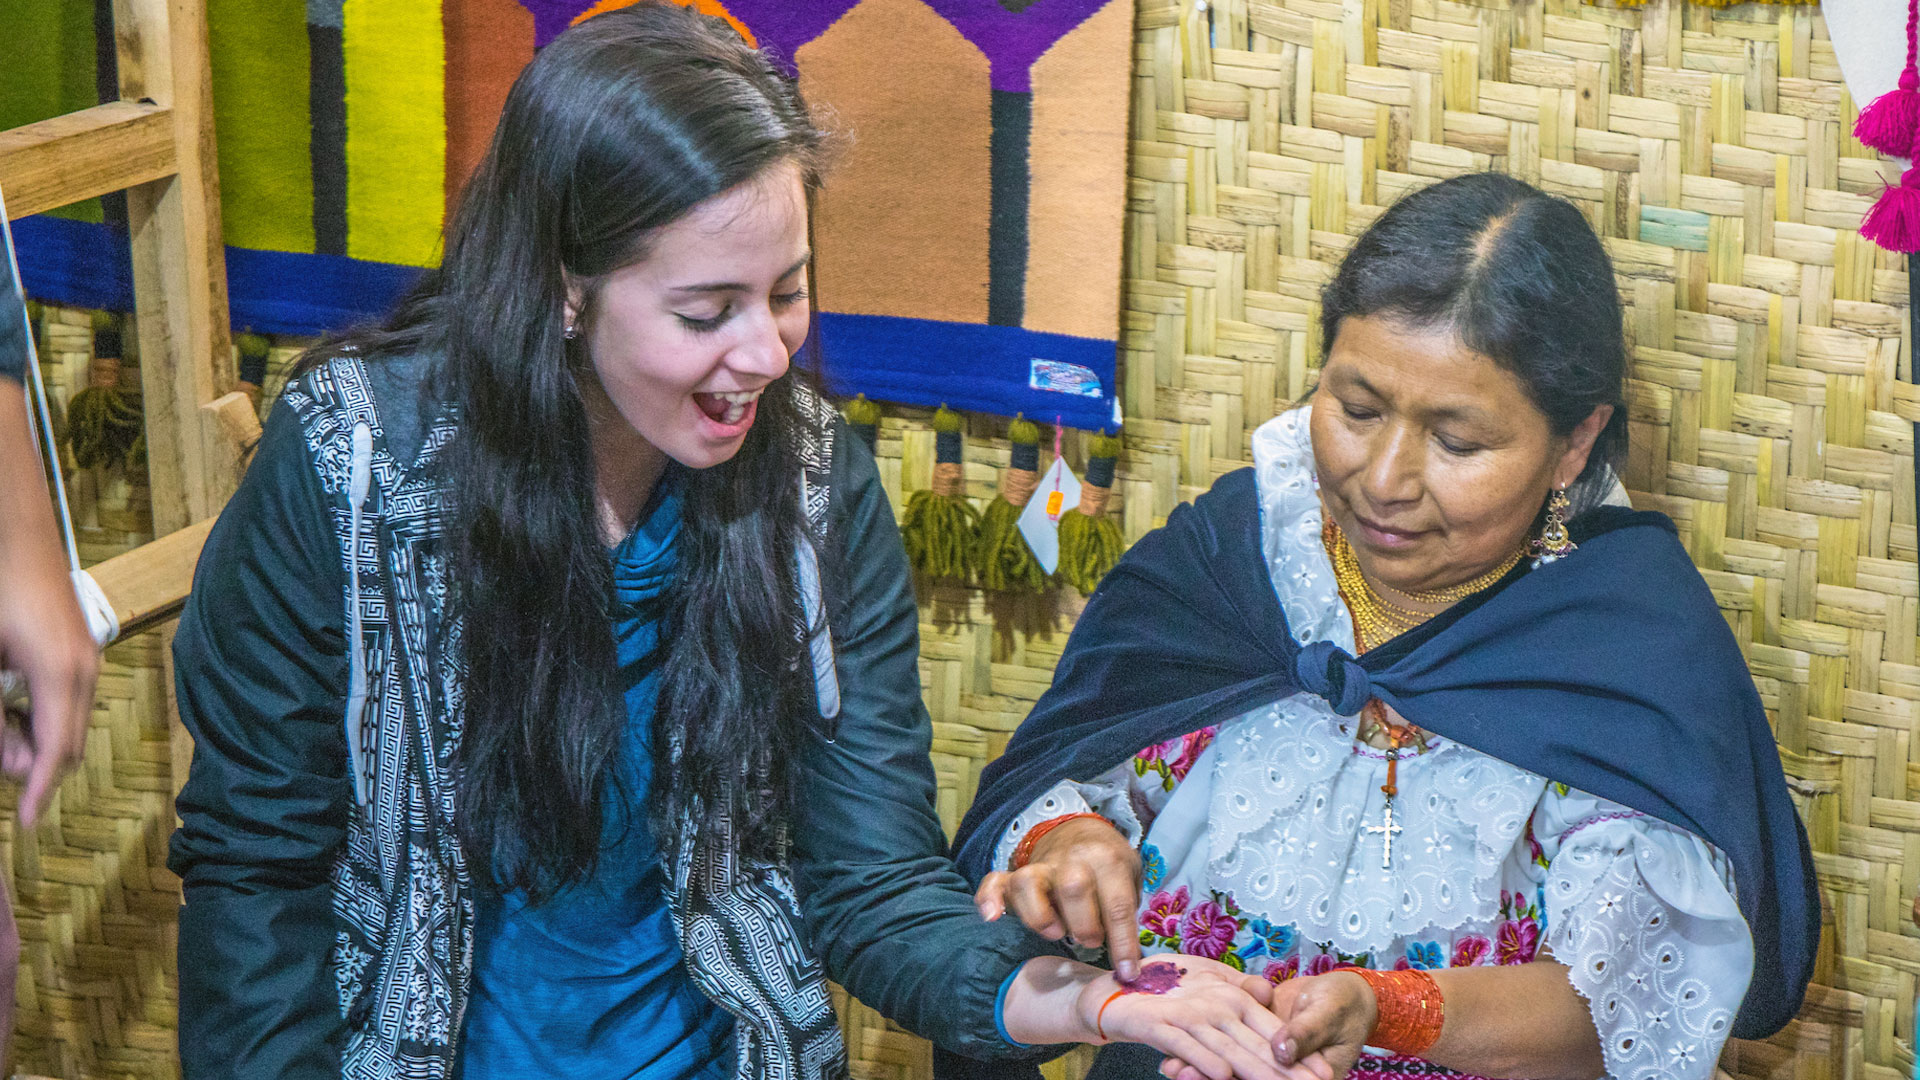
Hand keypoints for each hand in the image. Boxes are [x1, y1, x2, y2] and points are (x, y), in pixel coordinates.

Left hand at [0, 564, 95, 827]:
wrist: (19, 541)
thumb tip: (11, 762)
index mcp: (60, 674)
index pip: (57, 750)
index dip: (40, 790)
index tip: (26, 823)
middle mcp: (84, 671)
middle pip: (71, 744)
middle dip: (39, 767)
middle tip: (2, 764)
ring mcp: (89, 660)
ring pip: (72, 725)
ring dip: (42, 742)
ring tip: (5, 727)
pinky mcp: (83, 651)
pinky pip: (72, 703)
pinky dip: (48, 719)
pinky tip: (16, 705)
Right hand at [975, 815, 1145, 979]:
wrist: (1080, 832)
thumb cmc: (1110, 867)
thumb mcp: (1130, 878)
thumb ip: (1126, 912)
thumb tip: (1129, 964)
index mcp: (1105, 859)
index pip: (1117, 904)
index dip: (1123, 943)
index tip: (1127, 974)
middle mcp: (1071, 860)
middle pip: (1073, 887)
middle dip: (1084, 924)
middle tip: (1091, 941)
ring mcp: (1040, 867)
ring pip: (1028, 883)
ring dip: (1040, 916)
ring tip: (1055, 934)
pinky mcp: (1015, 875)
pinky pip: (994, 882)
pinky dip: (989, 899)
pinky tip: (991, 918)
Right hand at [1073, 956, 1300, 1079]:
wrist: (1115, 993)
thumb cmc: (1166, 989)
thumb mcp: (1209, 983)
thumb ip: (1241, 990)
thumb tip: (1269, 992)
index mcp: (1233, 997)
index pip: (1273, 1032)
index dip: (1298, 1056)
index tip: (1323, 1076)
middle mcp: (1216, 1004)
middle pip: (1258, 1045)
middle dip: (1288, 1071)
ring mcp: (1188, 1015)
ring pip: (1229, 1049)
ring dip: (1256, 1071)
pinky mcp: (1160, 1025)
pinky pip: (1187, 1046)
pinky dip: (1205, 1061)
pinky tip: (1223, 1075)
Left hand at [1159, 971, 1370, 1079]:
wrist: (1341, 995)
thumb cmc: (1344, 1006)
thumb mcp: (1327, 1016)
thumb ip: (1304, 1033)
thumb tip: (1281, 1051)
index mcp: (1305, 1078)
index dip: (1244, 1079)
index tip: (1220, 1077)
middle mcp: (1279, 1073)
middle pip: (1242, 1078)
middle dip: (1211, 1078)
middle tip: (1182, 1073)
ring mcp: (1263, 1059)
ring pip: (1230, 1068)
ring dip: (1200, 1069)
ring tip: (1171, 1066)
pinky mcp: (1251, 1041)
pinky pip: (1226, 1049)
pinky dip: (1204, 1049)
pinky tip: (1177, 1049)